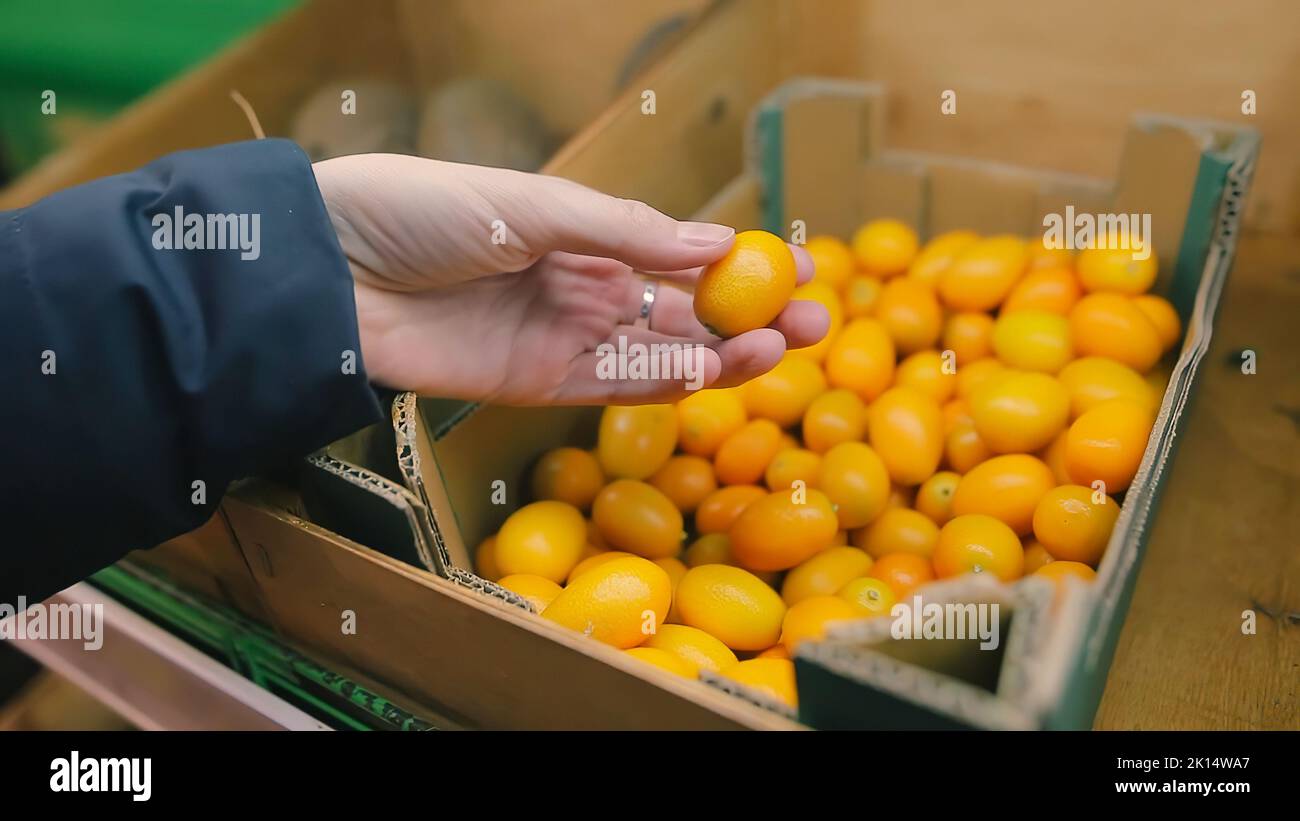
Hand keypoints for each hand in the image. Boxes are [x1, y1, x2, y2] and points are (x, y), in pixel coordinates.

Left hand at [313, 154, 828, 403]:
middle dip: (746, 317)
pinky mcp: (533, 383)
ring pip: (656, 352)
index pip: (676, 254)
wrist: (331, 271)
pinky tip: (713, 374)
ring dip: (719, 354)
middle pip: (679, 309)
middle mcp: (579, 284)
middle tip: (812, 323)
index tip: (795, 270)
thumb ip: (625, 232)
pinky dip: (664, 384)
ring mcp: (560, 336)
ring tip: (778, 349)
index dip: (736, 266)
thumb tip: (717, 241)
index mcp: (581, 230)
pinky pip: (613, 387)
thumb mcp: (533, 205)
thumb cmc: (424, 211)